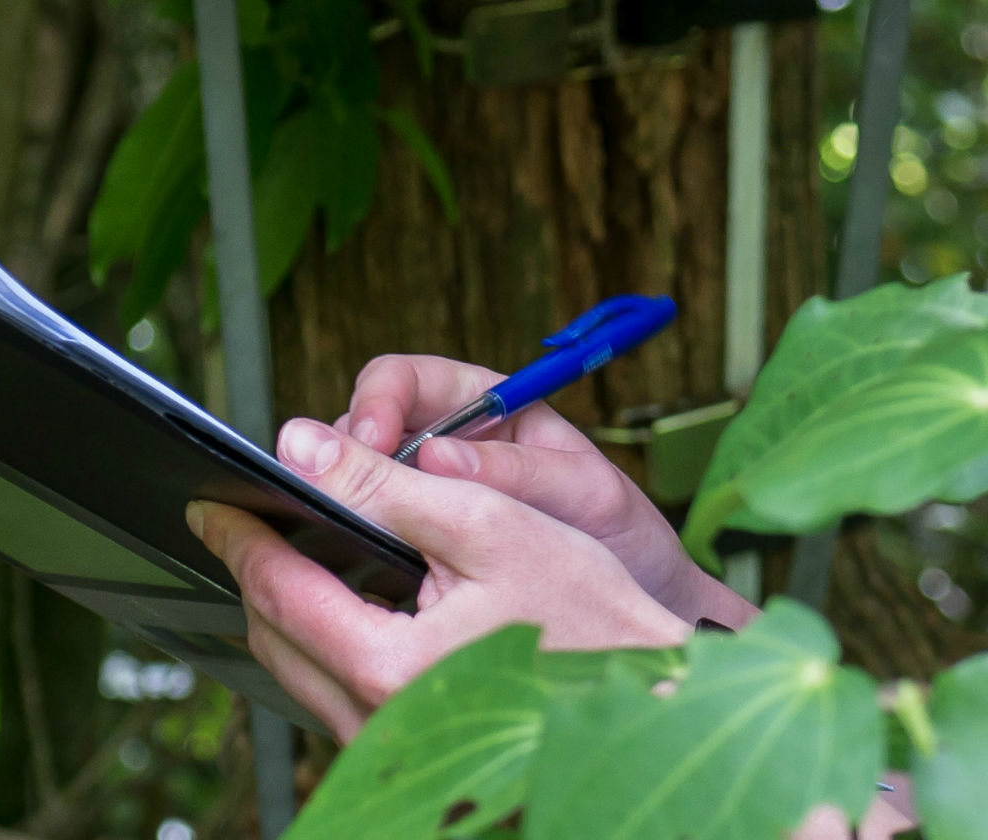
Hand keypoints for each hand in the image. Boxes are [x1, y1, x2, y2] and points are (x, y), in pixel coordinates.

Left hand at [188, 417, 695, 741]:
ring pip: (300, 672)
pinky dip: (327, 642)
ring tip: (293, 552)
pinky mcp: (408, 752)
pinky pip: (338, 694)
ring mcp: (387, 745)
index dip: (240, 537)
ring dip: (289, 609)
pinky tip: (350, 603)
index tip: (212, 502)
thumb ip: (387, 484)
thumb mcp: (490, 522)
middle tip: (248, 520)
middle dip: (256, 574)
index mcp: (386, 664)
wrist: (650, 698)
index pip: (278, 591)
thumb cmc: (591, 614)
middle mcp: (374, 720)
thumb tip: (303, 446)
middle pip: (275, 638)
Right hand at [336, 353, 755, 629]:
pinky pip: (374, 542)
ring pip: (359, 488)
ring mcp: (430, 502)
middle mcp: (447, 447)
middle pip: (364, 431)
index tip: (370, 440)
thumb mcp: (584, 492)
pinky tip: (366, 575)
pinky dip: (361, 552)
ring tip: (356, 537)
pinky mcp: (424, 554)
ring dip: (348, 505)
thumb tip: (439, 457)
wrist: (644, 606)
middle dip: (345, 458)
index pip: (403, 381)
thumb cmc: (624, 536)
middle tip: (343, 495)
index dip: (377, 402)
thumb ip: (520, 470)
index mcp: (484, 408)